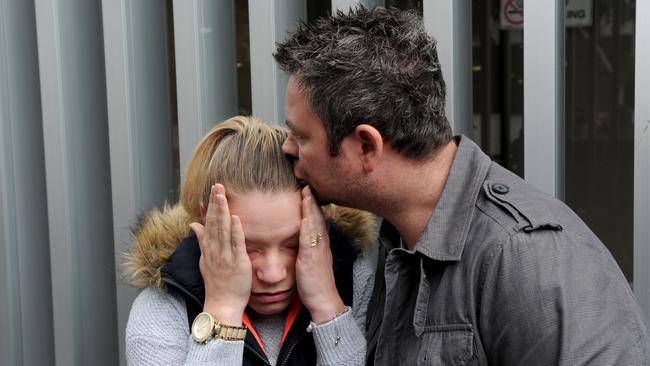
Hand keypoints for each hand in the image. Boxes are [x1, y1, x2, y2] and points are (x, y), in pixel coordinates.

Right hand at [189, 183, 250, 325]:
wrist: (221, 304)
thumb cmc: (217, 283)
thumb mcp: (205, 259)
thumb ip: (202, 240)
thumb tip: (193, 223)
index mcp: (209, 248)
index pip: (209, 222)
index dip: (211, 205)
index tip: (213, 189)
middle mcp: (215, 250)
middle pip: (214, 222)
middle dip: (215, 203)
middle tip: (217, 185)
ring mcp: (225, 256)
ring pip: (223, 230)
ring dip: (223, 211)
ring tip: (223, 195)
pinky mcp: (238, 263)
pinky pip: (236, 244)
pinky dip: (235, 231)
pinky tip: (235, 217)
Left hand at [295, 186, 345, 323]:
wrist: (323, 300)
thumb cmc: (316, 282)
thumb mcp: (314, 261)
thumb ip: (311, 247)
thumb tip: (307, 237)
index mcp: (321, 244)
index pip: (318, 219)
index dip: (313, 205)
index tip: (307, 190)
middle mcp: (321, 244)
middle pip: (318, 217)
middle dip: (312, 201)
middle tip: (307, 183)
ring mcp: (317, 250)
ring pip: (315, 224)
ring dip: (310, 208)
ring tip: (306, 192)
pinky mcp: (311, 258)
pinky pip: (310, 238)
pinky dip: (308, 225)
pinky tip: (304, 216)